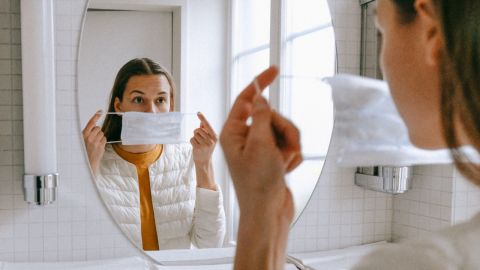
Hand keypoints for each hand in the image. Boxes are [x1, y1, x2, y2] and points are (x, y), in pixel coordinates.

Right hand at [82, 111, 106, 174]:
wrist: (87, 161)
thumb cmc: (84, 150)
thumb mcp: (82, 140)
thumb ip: (88, 133)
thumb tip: (96, 126)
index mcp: (83, 135)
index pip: (91, 123)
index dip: (96, 116)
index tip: (100, 111)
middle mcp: (89, 137)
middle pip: (98, 128)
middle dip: (97, 131)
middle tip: (93, 138)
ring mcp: (96, 142)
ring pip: (102, 133)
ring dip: (100, 137)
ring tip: (95, 143)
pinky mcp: (101, 146)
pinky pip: (104, 139)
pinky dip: (102, 141)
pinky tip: (98, 146)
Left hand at [190, 112, 217, 165]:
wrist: (204, 161)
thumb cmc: (206, 148)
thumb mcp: (208, 139)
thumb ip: (206, 131)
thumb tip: (201, 122)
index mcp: (215, 137)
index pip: (208, 125)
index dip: (203, 118)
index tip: (198, 113)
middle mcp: (211, 140)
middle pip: (198, 129)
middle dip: (197, 132)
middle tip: (199, 139)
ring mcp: (205, 145)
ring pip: (194, 134)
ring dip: (195, 138)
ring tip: (198, 144)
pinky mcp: (198, 148)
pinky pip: (191, 139)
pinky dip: (192, 142)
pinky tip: (196, 147)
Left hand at [220, 66, 301, 268]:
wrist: (268, 213)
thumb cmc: (258, 182)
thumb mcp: (260, 145)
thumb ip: (261, 117)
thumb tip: (259, 96)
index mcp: (233, 133)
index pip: (245, 100)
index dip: (259, 83)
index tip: (274, 69)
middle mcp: (245, 138)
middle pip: (271, 115)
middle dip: (284, 129)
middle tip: (285, 148)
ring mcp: (260, 148)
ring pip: (283, 129)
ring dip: (290, 143)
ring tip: (287, 161)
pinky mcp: (273, 157)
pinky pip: (289, 144)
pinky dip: (292, 155)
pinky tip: (287, 169)